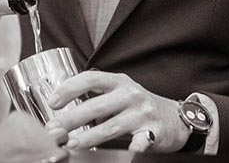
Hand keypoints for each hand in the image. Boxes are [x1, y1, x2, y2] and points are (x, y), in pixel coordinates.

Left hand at [44, 70, 189, 152]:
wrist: (175, 118)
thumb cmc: (138, 106)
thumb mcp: (118, 92)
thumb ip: (95, 95)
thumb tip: (60, 105)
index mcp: (118, 82)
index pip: (90, 79)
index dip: (69, 89)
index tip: (53, 103)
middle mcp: (130, 95)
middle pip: (96, 106)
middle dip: (71, 119)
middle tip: (54, 130)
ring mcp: (142, 113)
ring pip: (111, 126)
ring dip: (89, 137)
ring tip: (72, 144)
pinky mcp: (154, 132)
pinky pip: (141, 140)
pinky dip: (135, 145)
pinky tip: (128, 149)